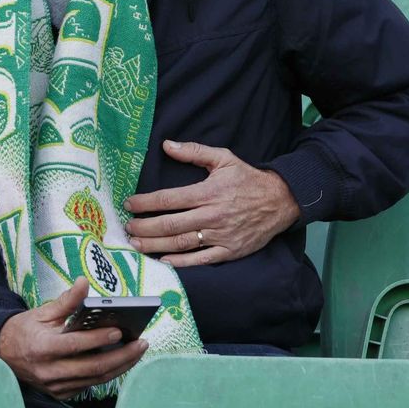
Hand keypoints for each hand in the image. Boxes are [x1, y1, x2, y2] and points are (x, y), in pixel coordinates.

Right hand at [0, 278, 147, 399]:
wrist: (3, 353)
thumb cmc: (24, 329)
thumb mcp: (42, 312)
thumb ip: (67, 301)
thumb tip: (84, 283)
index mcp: (43, 348)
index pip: (76, 345)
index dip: (99, 339)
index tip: (120, 330)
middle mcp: (49, 371)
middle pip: (93, 368)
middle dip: (121, 356)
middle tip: (141, 344)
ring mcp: (55, 386)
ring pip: (95, 379)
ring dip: (120, 366)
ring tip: (137, 351)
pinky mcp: (60, 393)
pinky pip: (88, 385)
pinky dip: (107, 374)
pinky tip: (121, 361)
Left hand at [126, 140, 301, 267]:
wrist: (280, 201)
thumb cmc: (248, 179)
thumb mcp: (224, 158)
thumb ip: (194, 151)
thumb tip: (167, 145)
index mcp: (208, 192)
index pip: (169, 199)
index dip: (146, 203)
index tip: (129, 204)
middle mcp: (212, 215)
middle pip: (170, 224)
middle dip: (145, 227)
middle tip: (128, 227)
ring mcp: (220, 235)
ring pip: (181, 243)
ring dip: (155, 245)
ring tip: (136, 244)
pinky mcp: (229, 251)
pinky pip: (200, 260)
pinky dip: (180, 262)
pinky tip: (162, 260)